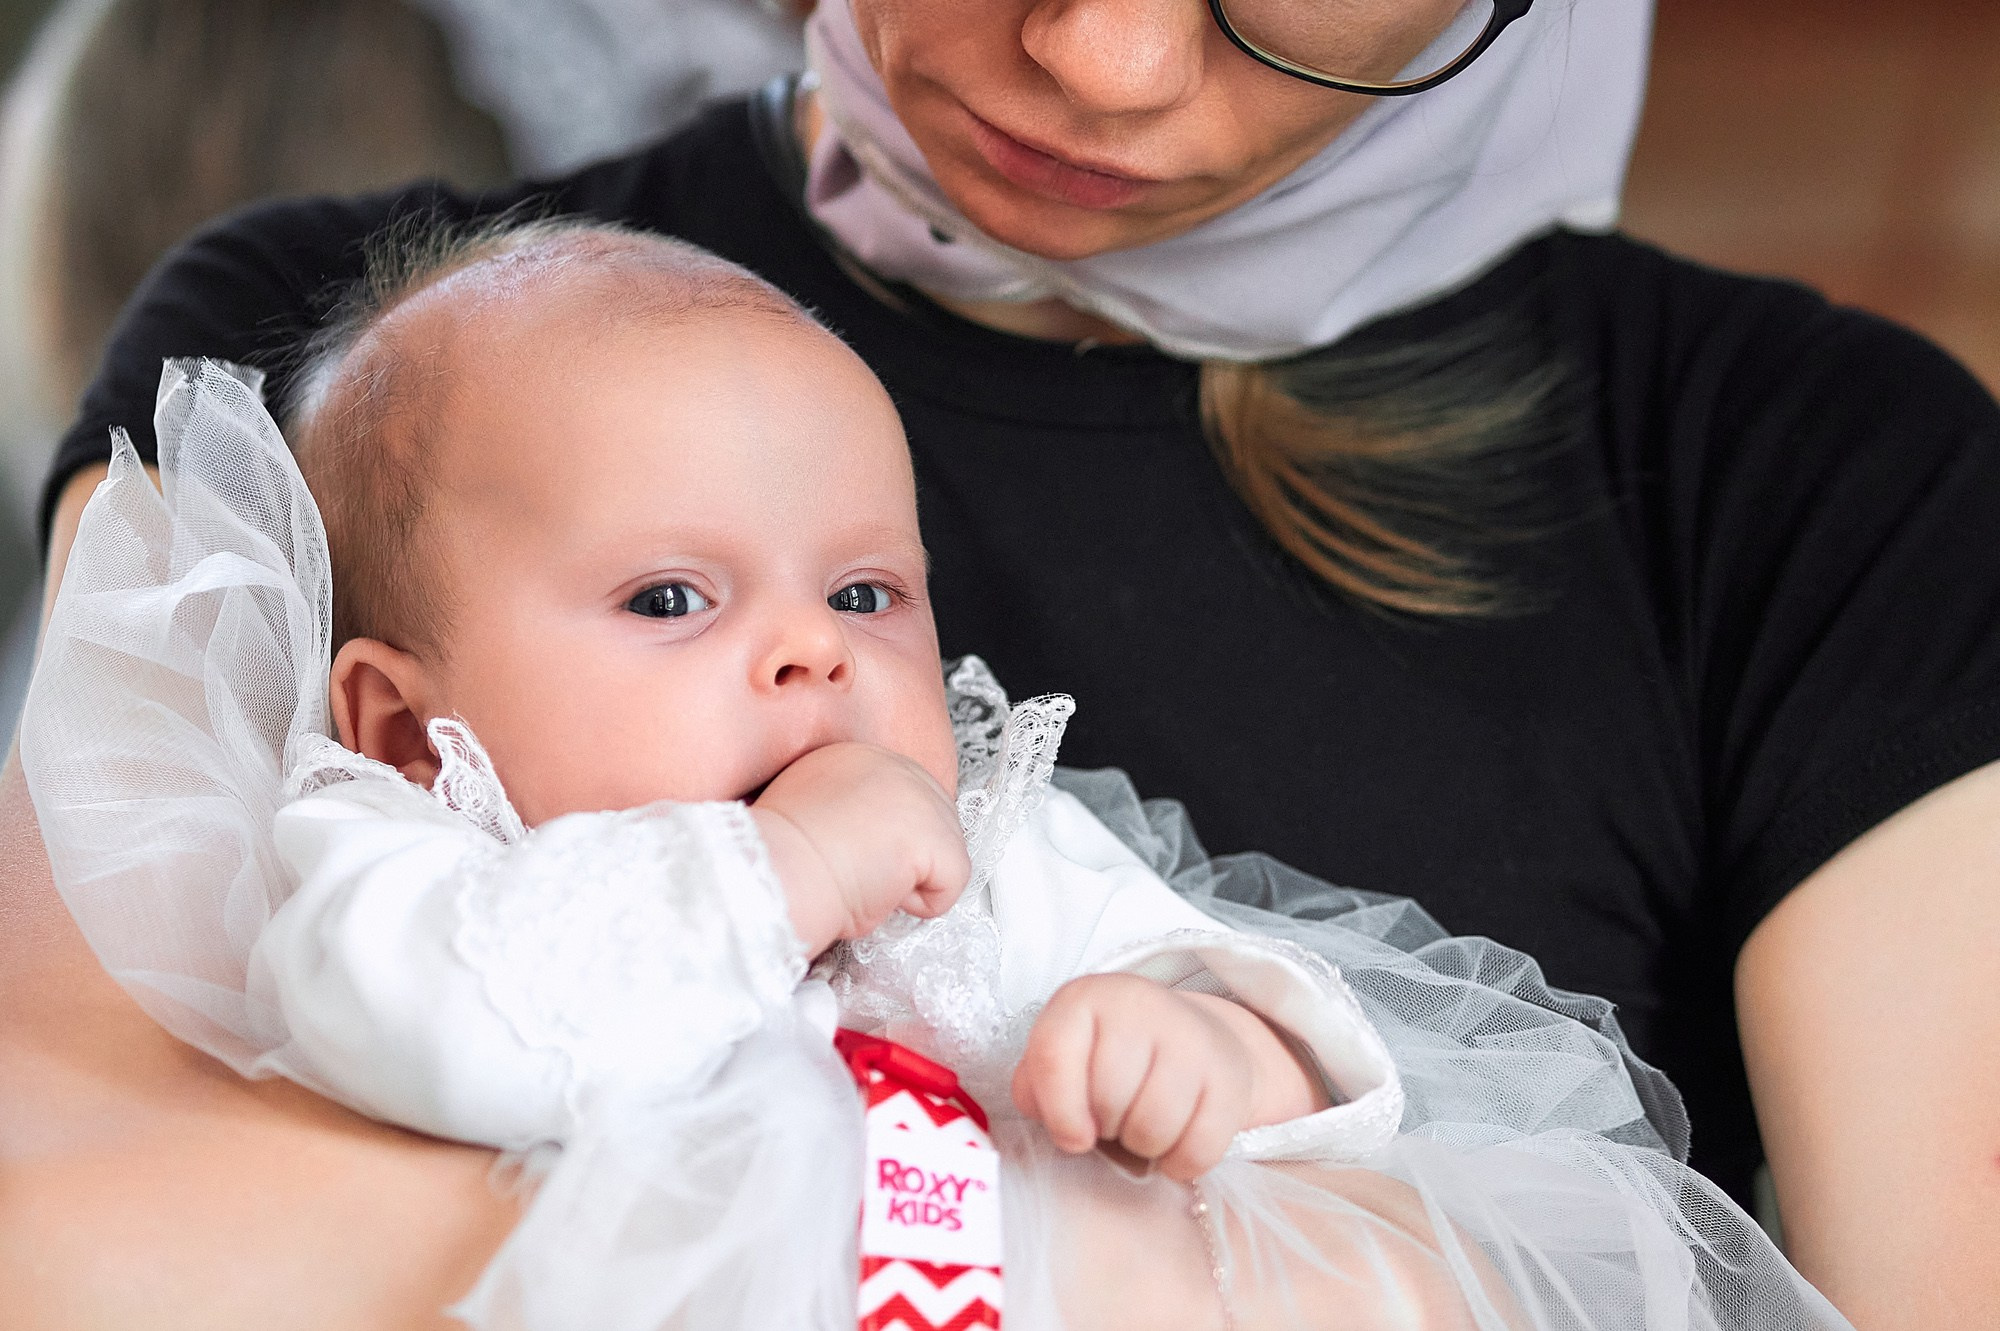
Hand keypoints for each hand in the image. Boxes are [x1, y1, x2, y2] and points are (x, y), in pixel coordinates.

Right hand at [750, 742, 969, 956]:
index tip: (850, 859)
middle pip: (933, 823)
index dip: (884, 844)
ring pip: (944, 853)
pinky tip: (882, 894)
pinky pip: (952, 883)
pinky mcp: (936, 833)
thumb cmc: (780, 860)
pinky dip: (923, 904)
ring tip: (862, 880)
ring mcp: (920, 795)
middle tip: (857, 874)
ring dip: (908, 881)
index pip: (903, 803)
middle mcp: (892, 765)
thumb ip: (849, 813)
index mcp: (857, 758)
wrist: (777, 874)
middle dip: (904, 860)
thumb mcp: (811, 816)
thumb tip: (874, 839)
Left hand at [1011, 973, 1327, 1182]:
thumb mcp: (1065, 1057)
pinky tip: (1175, 1141)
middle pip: (1106, 1099)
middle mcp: (1141, 1004)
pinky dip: (1180, 1163)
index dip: (1057, 1111)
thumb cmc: (1113, 1058)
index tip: (1073, 1137)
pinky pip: (1197, 1150)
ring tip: (1141, 1126)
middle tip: (1114, 1119)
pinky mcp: (1230, 1076)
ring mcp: (1191, 1037)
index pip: (1053, 1057)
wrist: (1197, 1040)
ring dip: (1142, 1147)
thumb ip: (1037, 1085)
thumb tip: (1054, 1122)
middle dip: (1104, 1127)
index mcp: (1086, 997)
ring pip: (1152, 1128)